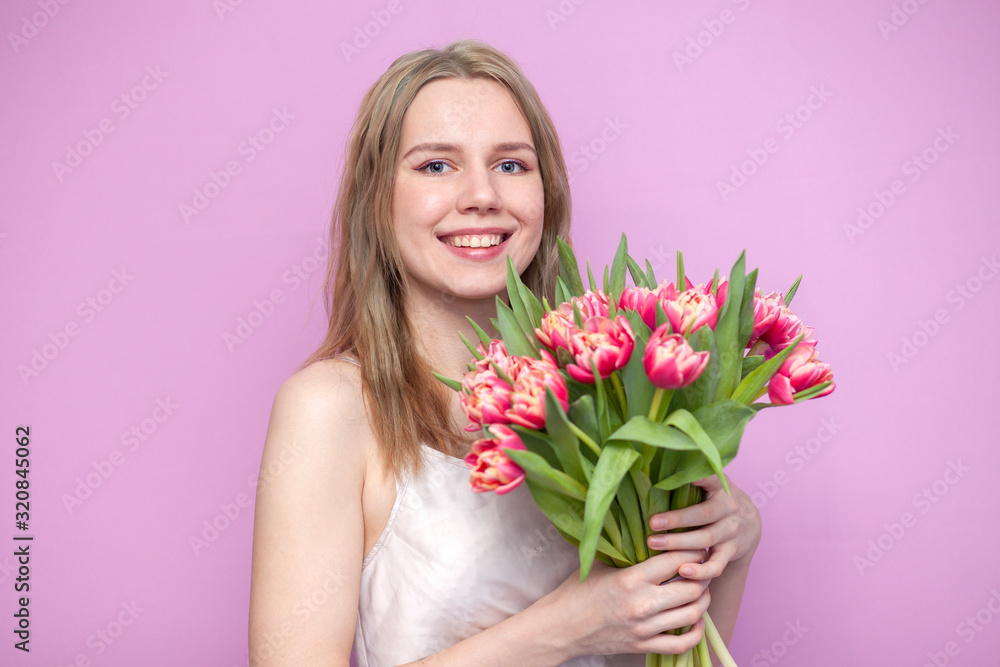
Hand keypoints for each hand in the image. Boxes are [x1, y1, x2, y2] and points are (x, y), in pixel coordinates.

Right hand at [536, 549, 712, 659]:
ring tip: (700, 589)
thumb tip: (651, 534)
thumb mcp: (600, 564)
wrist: (561, 628)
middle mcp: (642, 604)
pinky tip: (694, 620)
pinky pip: (682, 644)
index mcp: (631, 579)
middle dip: (702, 575)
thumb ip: (627, 552)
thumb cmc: (576, 592)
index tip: (696, 545)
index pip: (676, 560)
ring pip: (692, 614)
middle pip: (692, 587)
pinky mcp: (643, 646)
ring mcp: (645, 628)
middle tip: (701, 566)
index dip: (692, 550)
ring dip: (702, 600)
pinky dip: (695, 632)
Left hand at [646, 474, 761, 581]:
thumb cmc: (716, 499)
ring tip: (653, 545)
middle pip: (703, 514)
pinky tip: (682, 571)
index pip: (712, 478)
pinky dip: (701, 571)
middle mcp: (728, 508)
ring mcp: (731, 531)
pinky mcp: (731, 552)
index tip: (687, 477)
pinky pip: (717, 565)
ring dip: (679, 544)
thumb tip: (651, 466)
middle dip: (677, 519)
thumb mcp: (711, 484)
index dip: (701, 477)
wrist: (749, 523)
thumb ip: (691, 477)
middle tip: (651, 523)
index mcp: (720, 486)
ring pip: (706, 539)